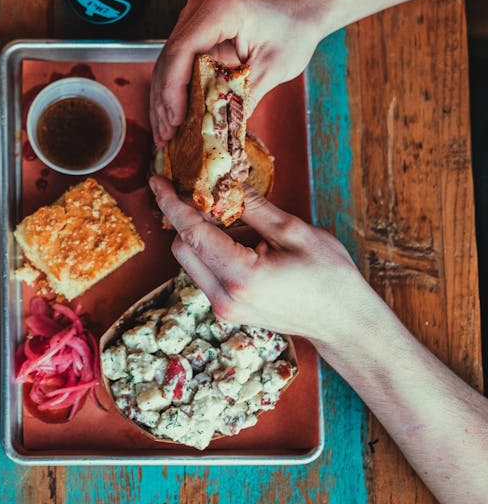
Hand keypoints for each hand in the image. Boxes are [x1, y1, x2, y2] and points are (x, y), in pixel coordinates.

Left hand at [148, 175, 379, 343]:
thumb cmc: (329, 277)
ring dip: (205, 237)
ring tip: (245, 226)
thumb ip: (252, 207)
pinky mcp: (227, 311)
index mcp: (241, 276)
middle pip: (182, 249)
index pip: (191, 233)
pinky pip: (206, 275)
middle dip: (189, 219)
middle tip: (212, 197)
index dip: (172, 203)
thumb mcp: (293, 231)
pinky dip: (215, 253)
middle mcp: (223, 298)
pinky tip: (247, 245)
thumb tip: (224, 181)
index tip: (158, 181)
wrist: (344, 322)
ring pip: (192, 262)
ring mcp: (223, 309)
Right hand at [150, 0, 327, 146]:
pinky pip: (177, 60)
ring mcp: (194, 13)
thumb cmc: (294, 32)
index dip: (173, 90)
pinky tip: (173, 114)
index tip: (177, 120)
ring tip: (165, 132)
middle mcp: (200, 4)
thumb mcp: (272, 69)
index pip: (182, 51)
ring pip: (167, 61)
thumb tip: (214, 130)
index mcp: (220, 8)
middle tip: (166, 135)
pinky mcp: (194, 25)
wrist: (302, 9)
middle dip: (164, 101)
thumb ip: (241, 98)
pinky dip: (175, 88)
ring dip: (164, 98)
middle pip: (168, 58)